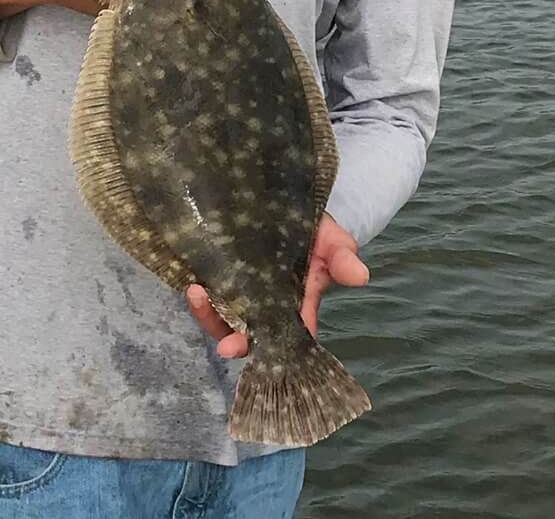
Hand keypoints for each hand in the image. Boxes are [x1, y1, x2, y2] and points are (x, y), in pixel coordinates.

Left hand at [187, 213, 367, 357]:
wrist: (281, 202)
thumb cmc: (311, 227)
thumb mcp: (331, 238)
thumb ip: (343, 256)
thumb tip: (361, 275)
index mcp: (296, 302)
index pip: (290, 333)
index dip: (278, 348)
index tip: (266, 351)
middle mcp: (265, 304)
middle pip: (248, 334)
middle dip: (235, 341)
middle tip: (226, 346)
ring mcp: (239, 292)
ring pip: (221, 318)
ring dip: (209, 315)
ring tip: (199, 295)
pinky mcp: (217, 277)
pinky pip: (205, 296)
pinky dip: (198, 297)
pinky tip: (193, 285)